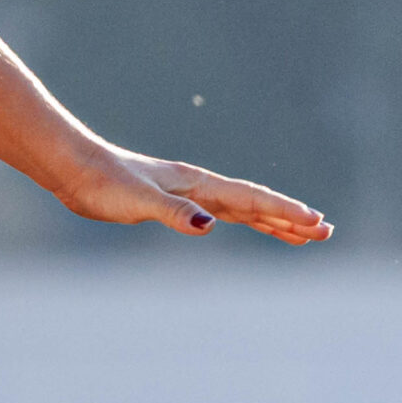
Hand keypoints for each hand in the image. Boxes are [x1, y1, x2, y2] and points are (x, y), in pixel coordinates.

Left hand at [53, 145, 332, 244]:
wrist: (74, 168)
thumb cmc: (104, 183)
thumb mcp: (139, 202)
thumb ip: (174, 213)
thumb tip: (210, 226)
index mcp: (198, 185)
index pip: (252, 199)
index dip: (285, 212)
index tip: (317, 224)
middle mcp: (200, 187)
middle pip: (256, 203)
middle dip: (291, 218)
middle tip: (327, 232)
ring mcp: (190, 193)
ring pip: (243, 209)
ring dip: (274, 221)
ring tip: (305, 234)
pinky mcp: (175, 202)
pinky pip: (223, 213)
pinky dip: (245, 220)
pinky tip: (255, 225)